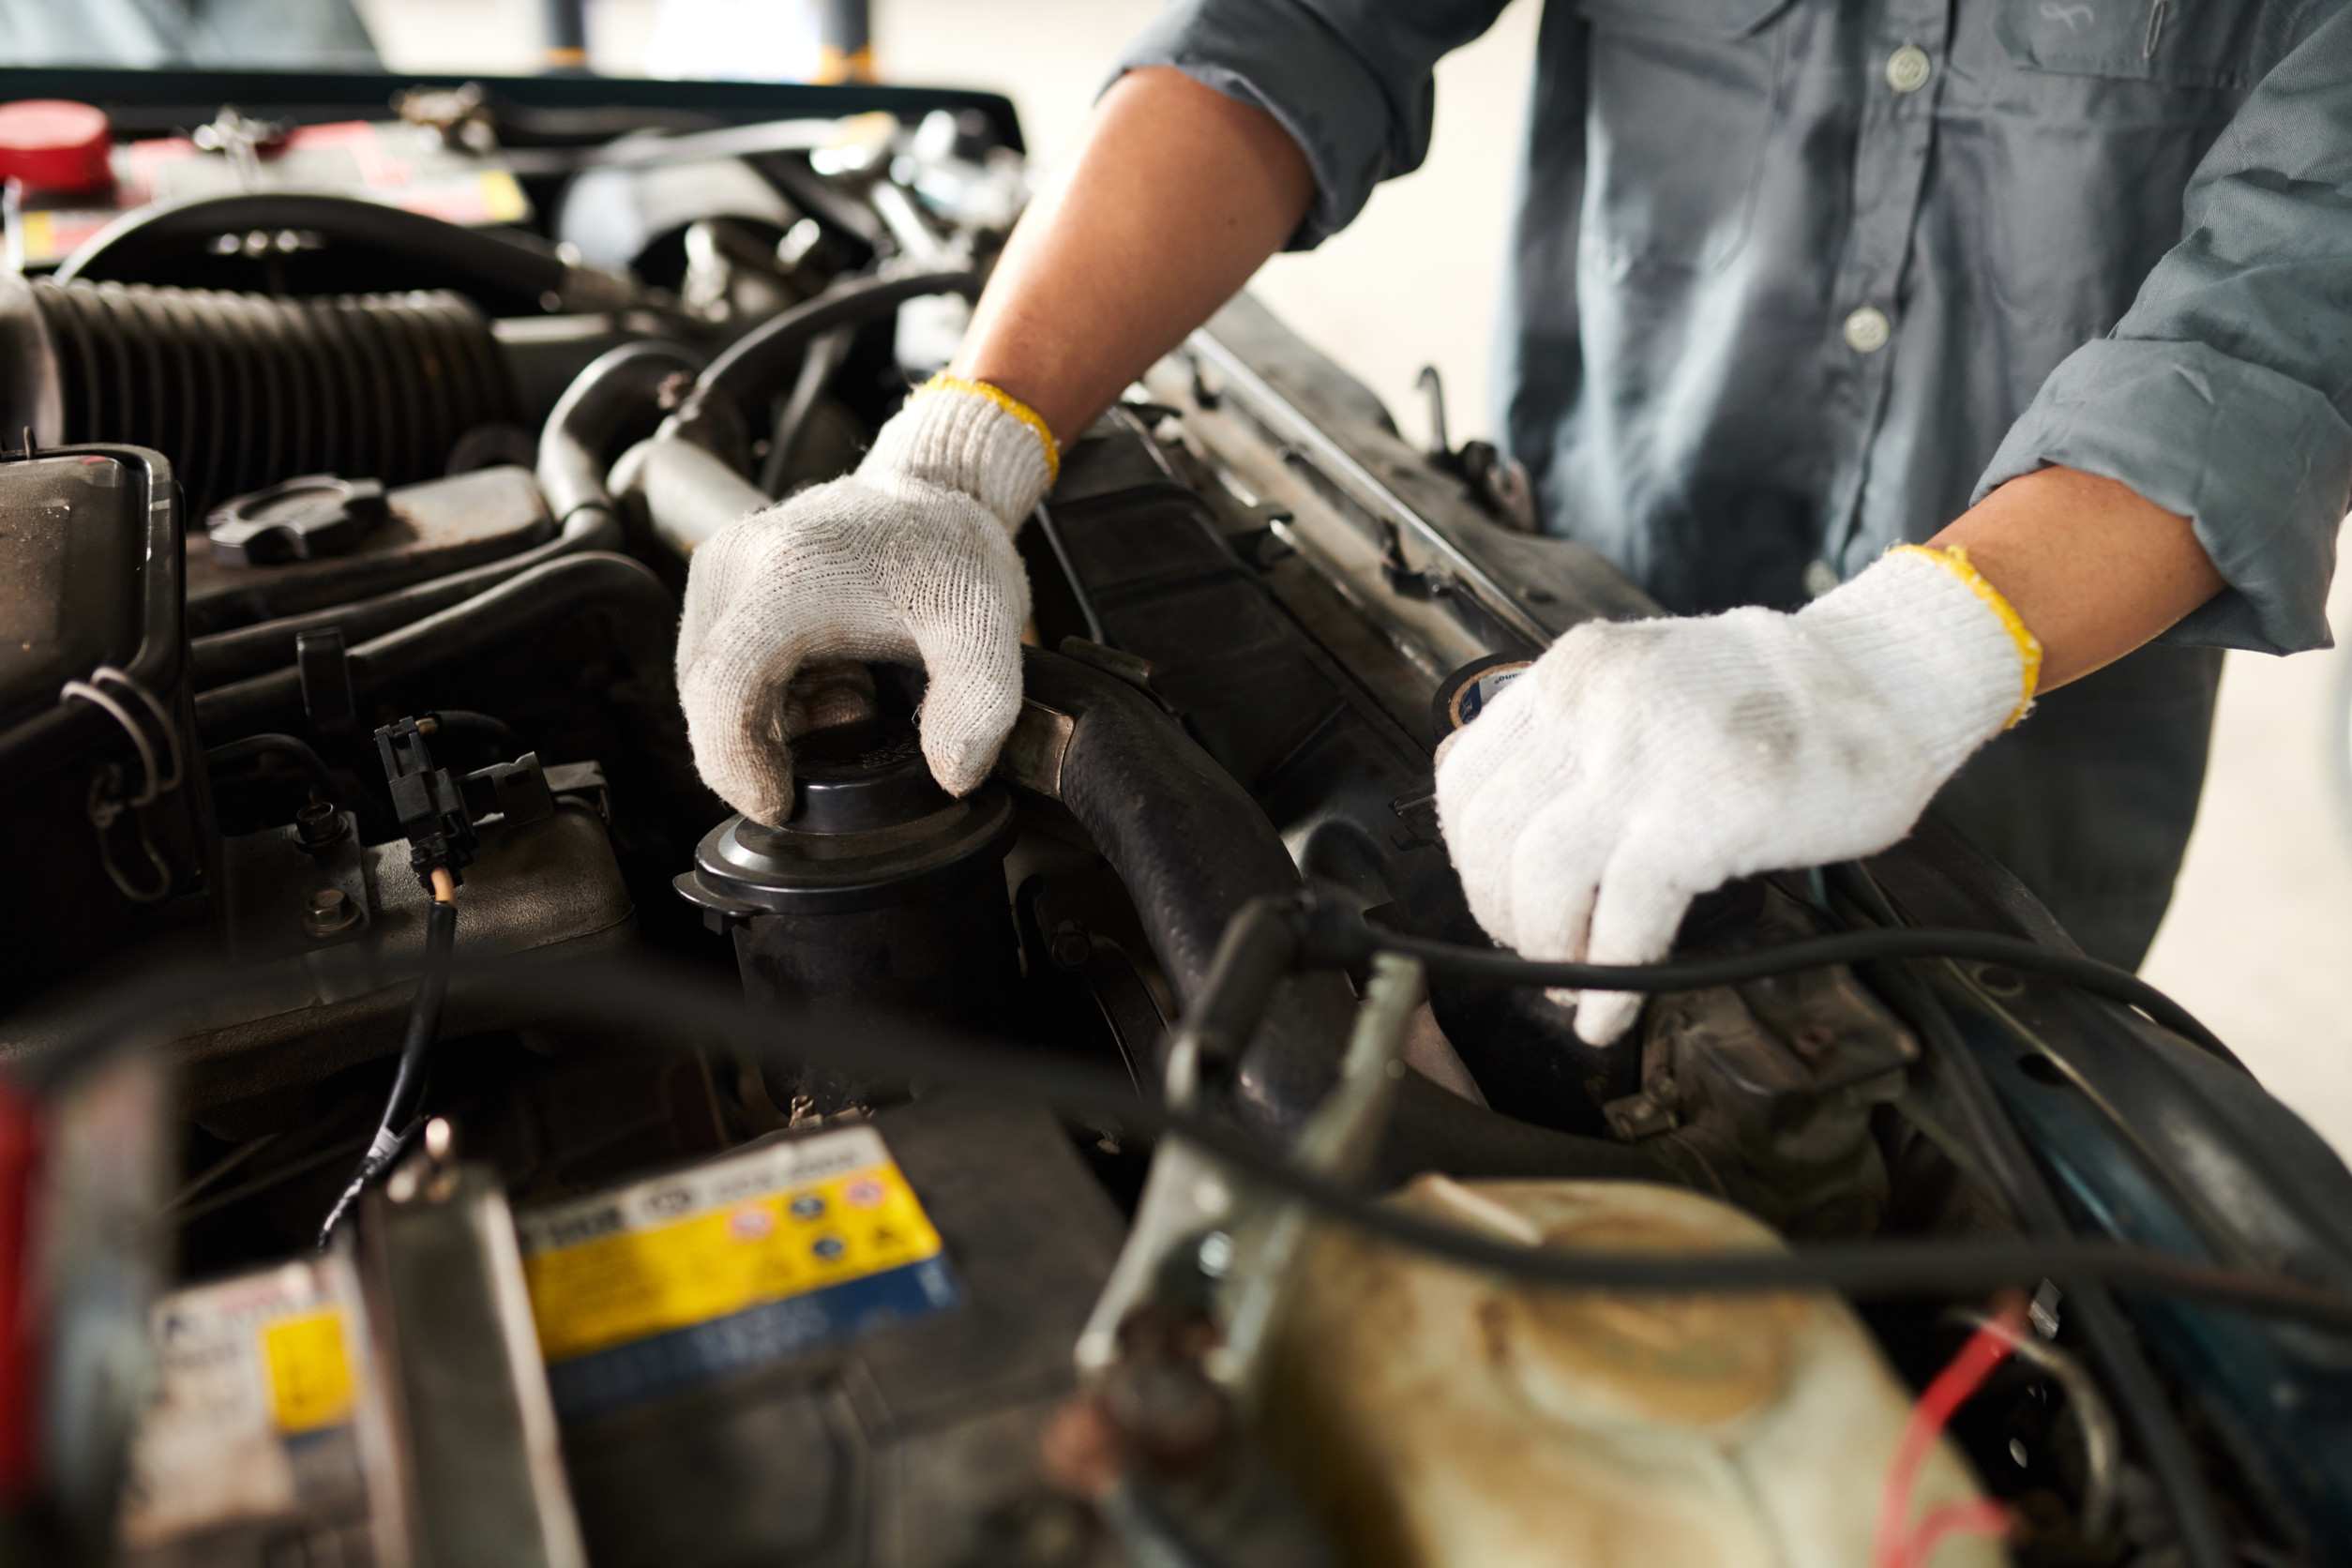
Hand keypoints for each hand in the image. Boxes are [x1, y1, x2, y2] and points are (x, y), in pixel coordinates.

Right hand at [676, 379, 1056, 822]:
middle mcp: (734, 563)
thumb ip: (981, 705)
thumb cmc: (951, 549)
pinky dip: (768, 697)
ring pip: (709, 689)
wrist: (935, 489)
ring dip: (771, 722)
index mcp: (787, 574)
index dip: (738, 764)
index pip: (722, 690)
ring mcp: (718, 570)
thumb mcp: (989, 626)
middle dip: (765, 748)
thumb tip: (950, 774)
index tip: (780, 804)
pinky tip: (833, 678)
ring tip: (853, 692)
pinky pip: (720, 668)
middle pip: (706, 699)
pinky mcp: (718, 582)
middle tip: (852, 727)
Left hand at [1434, 547, 2038, 1044]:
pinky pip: (1622, 919)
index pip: (1462, 780)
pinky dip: (1609, 982)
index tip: (1497, 898)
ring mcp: (1645, 758)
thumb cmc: (1775, 696)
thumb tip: (1501, 821)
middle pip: (1490, 839)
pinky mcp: (1701, 814)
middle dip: (1504, 917)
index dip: (1471, 861)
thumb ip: (1572, 737)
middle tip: (1542, 951)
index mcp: (1573, 671)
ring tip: (1578, 979)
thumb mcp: (1645, 682)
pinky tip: (1610, 1014)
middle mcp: (1594, 704)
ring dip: (1548, 951)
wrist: (1886, 681)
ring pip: (1537, 881)